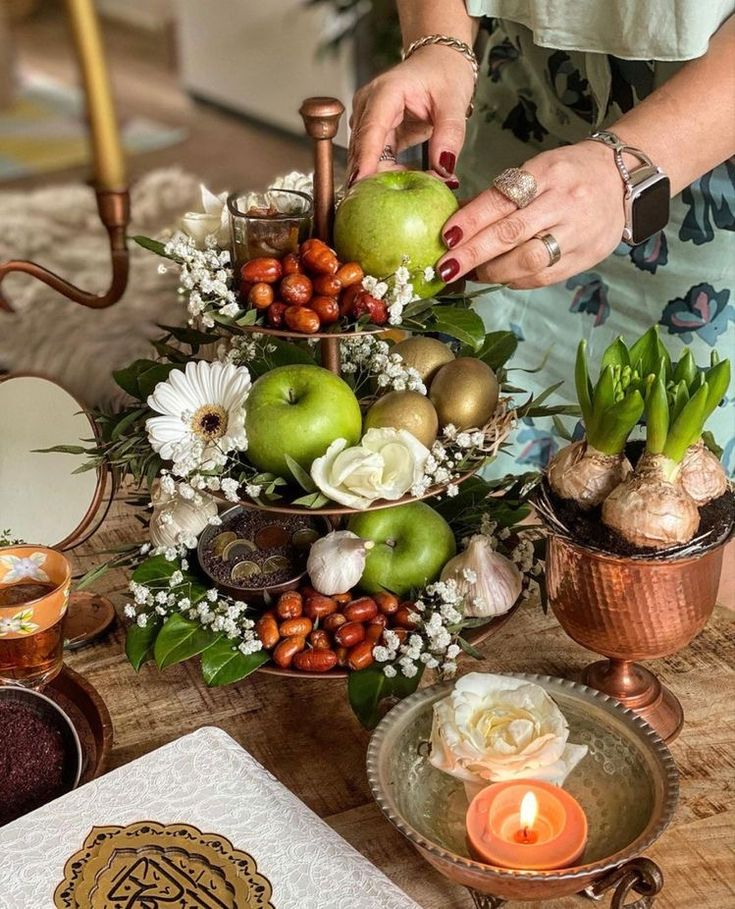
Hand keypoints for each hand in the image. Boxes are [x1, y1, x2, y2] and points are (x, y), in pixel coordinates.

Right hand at [348, 45, 475, 182]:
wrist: (439, 61)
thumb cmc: (445, 73)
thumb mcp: (454, 101)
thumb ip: (450, 135)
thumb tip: (445, 169)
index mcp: (385, 92)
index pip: (371, 131)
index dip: (365, 161)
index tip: (360, 186)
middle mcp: (369, 106)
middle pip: (364, 150)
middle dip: (377, 178)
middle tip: (396, 203)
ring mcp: (368, 120)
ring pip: (367, 159)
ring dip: (384, 178)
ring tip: (409, 191)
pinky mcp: (375, 134)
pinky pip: (377, 161)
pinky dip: (389, 174)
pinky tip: (404, 183)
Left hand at [436, 142, 626, 288]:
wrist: (623, 179)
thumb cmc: (568, 174)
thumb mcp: (535, 170)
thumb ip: (498, 197)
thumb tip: (456, 223)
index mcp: (547, 172)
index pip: (501, 199)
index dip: (471, 221)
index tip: (447, 237)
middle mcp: (563, 202)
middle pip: (511, 233)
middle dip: (474, 254)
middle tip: (447, 267)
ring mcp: (577, 232)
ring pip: (528, 260)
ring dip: (493, 271)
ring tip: (474, 273)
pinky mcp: (586, 256)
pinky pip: (543, 277)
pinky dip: (516, 280)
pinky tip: (501, 277)